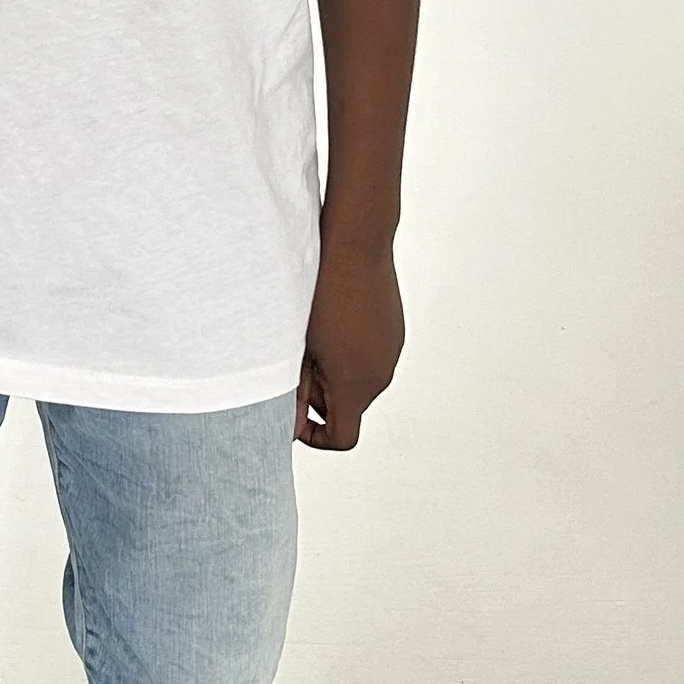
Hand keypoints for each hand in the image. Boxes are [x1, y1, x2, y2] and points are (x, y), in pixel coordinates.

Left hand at [295, 238, 402, 449]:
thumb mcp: (298, 348)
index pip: (342, 438)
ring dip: (335, 375)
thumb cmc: (322, 293)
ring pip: (359, 383)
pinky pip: (371, 359)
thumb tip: (289, 419)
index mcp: (356, 386)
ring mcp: (391, 353)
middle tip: (296, 364)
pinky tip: (331, 326)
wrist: (355, 245)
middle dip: (321, 398)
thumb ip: (295, 391)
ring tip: (311, 341)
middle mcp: (380, 375)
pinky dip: (350, 355)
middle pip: (349, 409)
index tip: (295, 416)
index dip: (314, 436)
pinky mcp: (394, 333)